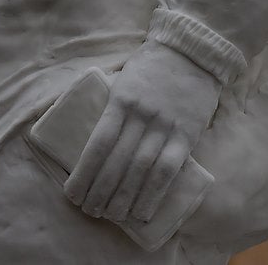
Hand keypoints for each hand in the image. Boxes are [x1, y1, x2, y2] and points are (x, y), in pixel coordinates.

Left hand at [64, 41, 221, 225]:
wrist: (195, 51)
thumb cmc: (153, 66)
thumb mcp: (124, 79)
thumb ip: (112, 106)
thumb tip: (92, 139)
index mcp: (121, 100)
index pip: (97, 145)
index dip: (83, 174)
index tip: (72, 195)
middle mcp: (141, 115)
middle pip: (116, 162)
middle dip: (99, 193)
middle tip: (90, 211)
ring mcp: (165, 126)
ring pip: (140, 170)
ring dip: (123, 199)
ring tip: (112, 216)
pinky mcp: (187, 134)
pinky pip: (168, 170)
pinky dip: (153, 194)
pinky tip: (142, 212)